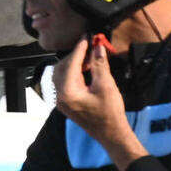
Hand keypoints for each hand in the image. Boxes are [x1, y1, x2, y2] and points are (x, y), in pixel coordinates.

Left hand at [56, 35, 140, 165]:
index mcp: (67, 92)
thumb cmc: (110, 111)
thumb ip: (99, 64)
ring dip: (73, 63)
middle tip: (90, 47)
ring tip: (89, 57)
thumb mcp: (106, 85)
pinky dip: (73, 73)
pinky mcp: (66, 103)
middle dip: (75, 55)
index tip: (87, 37)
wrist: (110, 133)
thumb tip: (97, 46)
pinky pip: (64, 82)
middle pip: (61, 68)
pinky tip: (86, 69)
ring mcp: (61, 100)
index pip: (70, 63)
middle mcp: (59, 96)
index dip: (79, 48)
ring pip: (61, 74)